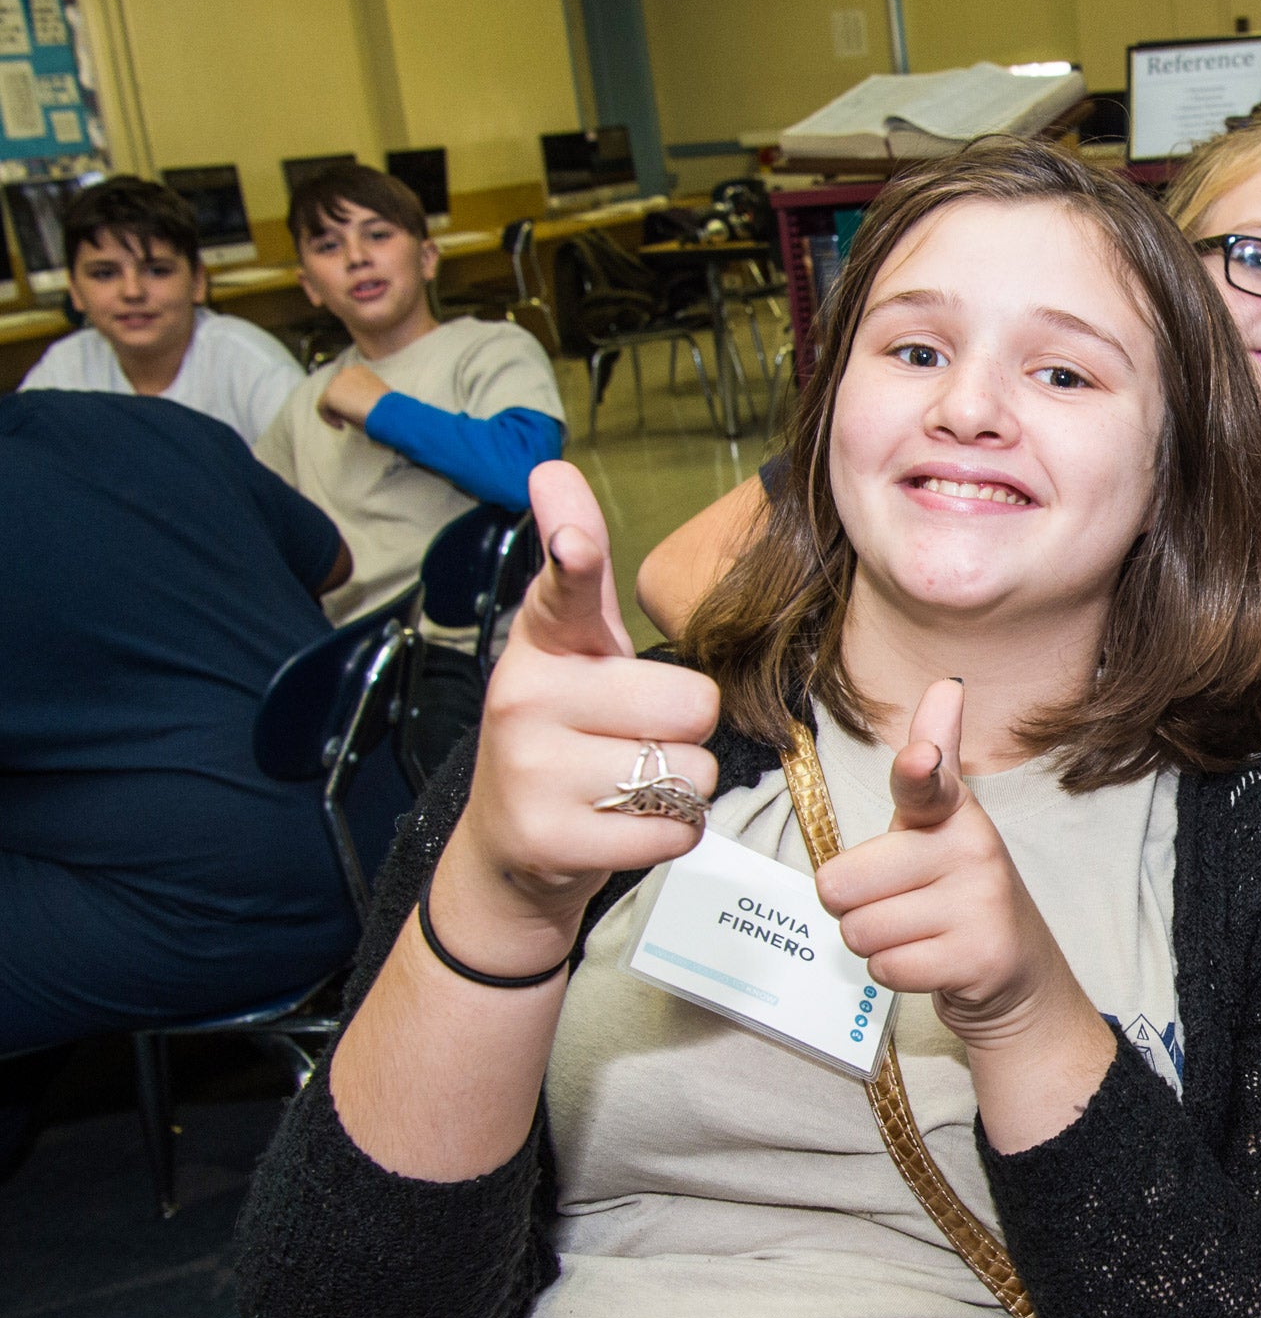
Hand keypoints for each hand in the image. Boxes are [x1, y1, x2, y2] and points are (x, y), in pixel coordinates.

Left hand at [318, 363, 390, 429]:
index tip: (355, 411)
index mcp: (359, 370)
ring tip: (344, 423)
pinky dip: (328, 418)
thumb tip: (349, 407)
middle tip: (347, 419)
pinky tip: (341, 426)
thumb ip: (360, 396)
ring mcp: (337, 382)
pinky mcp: (330, 394)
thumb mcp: (374, 396)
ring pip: (328, 398)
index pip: (346, 383)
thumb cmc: (387, 409)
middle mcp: (347, 372)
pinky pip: (321, 408)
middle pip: (335, 389)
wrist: (389, 412)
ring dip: (335, 411)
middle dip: (339, 405)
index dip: (348, 399)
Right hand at [436, 461, 719, 970]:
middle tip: (636, 742)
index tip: (573, 542)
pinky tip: (622, 827)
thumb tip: (553, 469)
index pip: (562, 591)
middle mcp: (525, 698)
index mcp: (543, 644)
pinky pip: (676, 830)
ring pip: (690, 772)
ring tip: (623, 788)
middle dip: (687, 732)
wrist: (510, 848)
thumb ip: (580, 575)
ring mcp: (532, 771)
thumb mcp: (571, 651)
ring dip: (680, 789)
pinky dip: (671, 835)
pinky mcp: (551, 838)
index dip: (572, 560)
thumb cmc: (563, 735)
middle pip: (693, 703)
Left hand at [813, 678, 1104, 1055]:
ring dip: (875, 943)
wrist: (1017, 971)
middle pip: (843, 884)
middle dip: (852, 907)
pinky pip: (887, 969)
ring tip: (917, 933)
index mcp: (953, 813)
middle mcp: (974, 849)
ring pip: (861, 931)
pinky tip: (931, 960)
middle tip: (895, 905)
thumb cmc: (956, 890)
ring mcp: (981, 905)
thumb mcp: (940, 824)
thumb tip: (947, 684)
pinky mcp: (980, 956)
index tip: (920, 758)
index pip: (926, 785)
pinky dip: (896, 973)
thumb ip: (931, 762)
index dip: (919, 769)